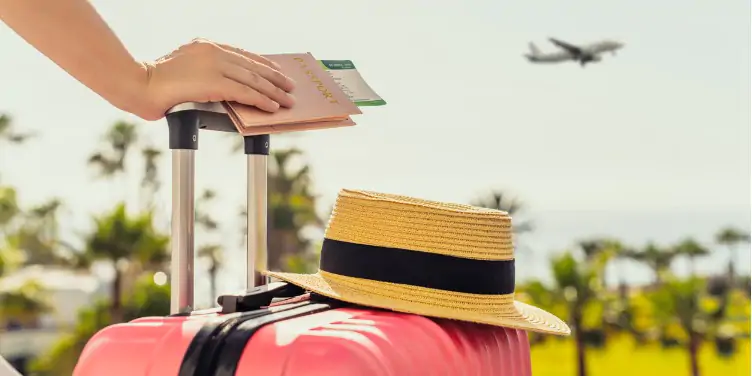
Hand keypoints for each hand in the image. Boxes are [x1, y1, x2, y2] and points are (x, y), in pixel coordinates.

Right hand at [136, 38, 295, 120]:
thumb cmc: (155, 84)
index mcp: (205, 46)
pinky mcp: (214, 82)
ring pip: (253, 79)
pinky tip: (272, 106)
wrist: (138, 85)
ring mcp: (214, 65)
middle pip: (252, 65)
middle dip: (274, 78)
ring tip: (287, 100)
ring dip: (273, 91)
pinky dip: (262, 100)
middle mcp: (212, 51)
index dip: (262, 64)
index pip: (242, 54)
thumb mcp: (185, 72)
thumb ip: (205, 74)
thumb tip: (225, 89)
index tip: (276, 72)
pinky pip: (245, 92)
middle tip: (290, 87)